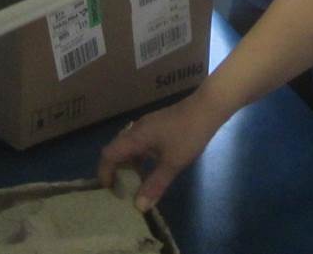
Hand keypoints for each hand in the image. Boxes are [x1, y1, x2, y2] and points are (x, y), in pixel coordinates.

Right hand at [97, 92, 227, 210]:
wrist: (208, 107)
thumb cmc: (188, 134)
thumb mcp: (172, 163)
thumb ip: (155, 185)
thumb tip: (138, 206)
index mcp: (135, 137)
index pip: (109, 154)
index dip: (104, 172)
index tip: (108, 190)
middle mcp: (137, 130)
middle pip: (116, 149)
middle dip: (114, 170)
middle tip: (119, 190)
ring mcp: (148, 126)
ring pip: (129, 147)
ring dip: (128, 164)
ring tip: (133, 183)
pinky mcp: (158, 126)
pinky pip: (141, 144)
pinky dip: (140, 158)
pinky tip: (151, 168)